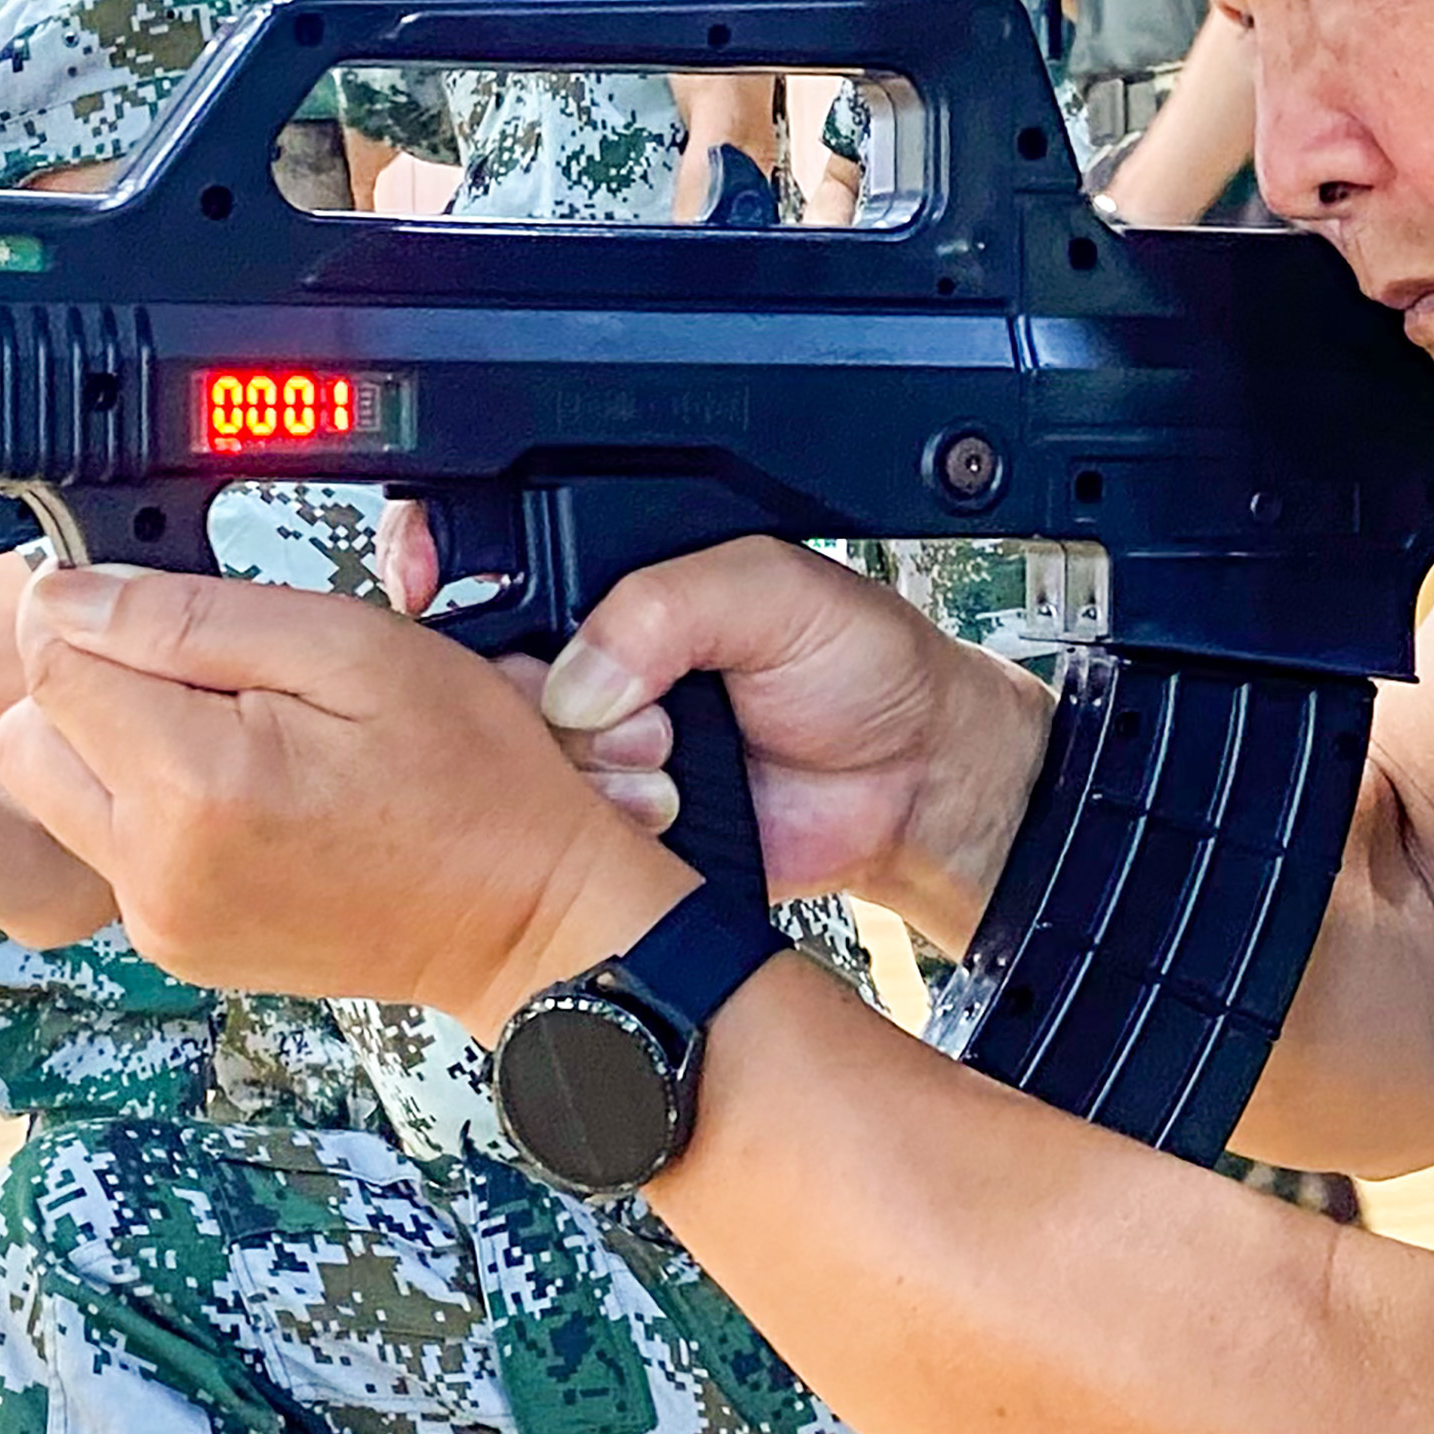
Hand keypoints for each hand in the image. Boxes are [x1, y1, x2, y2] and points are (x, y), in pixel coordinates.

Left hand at [0, 564, 680, 1027]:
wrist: (523, 920)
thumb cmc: (469, 786)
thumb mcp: (352, 650)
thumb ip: (190, 616)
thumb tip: (64, 595)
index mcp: (195, 786)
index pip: (51, 660)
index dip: (99, 614)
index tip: (171, 615)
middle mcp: (155, 867)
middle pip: (26, 732)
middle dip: (93, 686)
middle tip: (209, 682)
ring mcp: (159, 918)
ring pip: (53, 793)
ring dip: (112, 748)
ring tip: (224, 739)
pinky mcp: (172, 943)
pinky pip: (106, 848)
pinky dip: (147, 808)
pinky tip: (239, 794)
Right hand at [527, 539, 1052, 932]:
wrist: (921, 779)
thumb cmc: (866, 667)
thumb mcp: (773, 589)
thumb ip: (667, 603)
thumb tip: (577, 675)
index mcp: (628, 603)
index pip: (521, 606)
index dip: (521, 635)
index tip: (560, 658)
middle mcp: (608, 679)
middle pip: (512, 699)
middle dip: (569, 717)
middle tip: (654, 726)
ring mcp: (615, 761)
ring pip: (539, 775)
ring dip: (600, 779)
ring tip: (672, 766)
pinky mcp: (633, 835)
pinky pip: (578, 845)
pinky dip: (615, 834)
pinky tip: (667, 815)